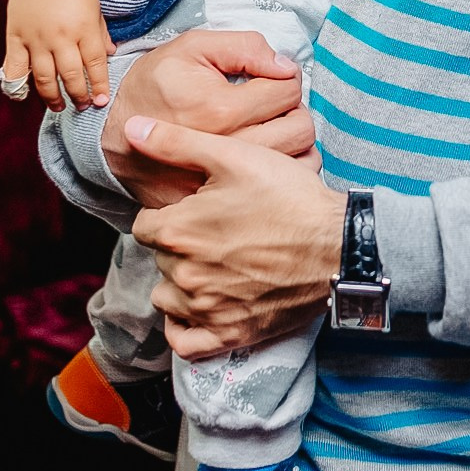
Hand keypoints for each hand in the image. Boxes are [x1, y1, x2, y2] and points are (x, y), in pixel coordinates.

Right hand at [4, 0, 112, 111]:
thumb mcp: (94, 7)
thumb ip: (101, 33)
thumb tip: (111, 55)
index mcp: (83, 28)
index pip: (95, 64)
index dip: (99, 85)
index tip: (101, 100)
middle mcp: (60, 37)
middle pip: (71, 76)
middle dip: (79, 95)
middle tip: (83, 105)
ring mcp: (37, 39)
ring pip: (45, 78)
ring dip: (53, 97)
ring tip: (60, 106)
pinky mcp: (16, 38)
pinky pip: (16, 69)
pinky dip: (19, 86)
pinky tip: (27, 96)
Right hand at [101, 29, 316, 209]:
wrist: (113, 133)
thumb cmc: (154, 86)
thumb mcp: (191, 48)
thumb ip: (243, 47)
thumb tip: (284, 66)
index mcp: (221, 109)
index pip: (288, 90)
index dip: (284, 77)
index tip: (270, 79)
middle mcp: (226, 150)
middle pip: (300, 128)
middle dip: (294, 109)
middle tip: (274, 104)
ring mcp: (224, 180)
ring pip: (295, 160)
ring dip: (292, 139)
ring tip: (271, 127)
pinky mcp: (219, 202)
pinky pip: (274, 188)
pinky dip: (280, 171)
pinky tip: (264, 156)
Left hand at [127, 118, 343, 358]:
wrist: (338, 245)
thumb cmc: (289, 198)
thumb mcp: (233, 156)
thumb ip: (176, 142)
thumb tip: (131, 127)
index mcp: (176, 231)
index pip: (144, 225)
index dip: (170, 213)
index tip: (196, 209)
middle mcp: (183, 274)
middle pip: (159, 259)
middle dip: (179, 245)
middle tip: (215, 232)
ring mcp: (205, 309)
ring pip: (167, 297)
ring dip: (180, 282)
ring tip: (212, 265)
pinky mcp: (229, 333)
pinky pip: (184, 342)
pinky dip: (184, 327)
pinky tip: (198, 308)